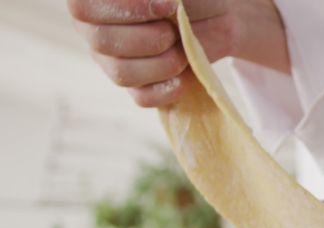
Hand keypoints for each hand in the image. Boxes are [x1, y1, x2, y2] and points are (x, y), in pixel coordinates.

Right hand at [68, 0, 289, 107]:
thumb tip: (151, 3)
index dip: (126, 9)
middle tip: (175, 30)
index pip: (82, 7)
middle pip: (101, 42)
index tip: (168, 6)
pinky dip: (171, 86)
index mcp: (94, 0)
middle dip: (151, 38)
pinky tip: (187, 73)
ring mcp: (112, 61)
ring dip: (164, 63)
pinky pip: (143, 98)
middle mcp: (94, 29)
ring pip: (122, 73)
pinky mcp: (137, 87)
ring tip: (184, 49)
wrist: (217, 15)